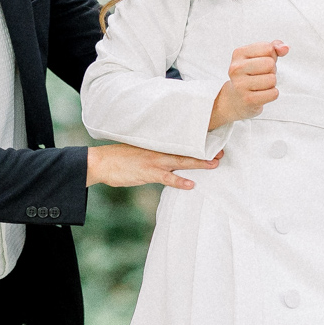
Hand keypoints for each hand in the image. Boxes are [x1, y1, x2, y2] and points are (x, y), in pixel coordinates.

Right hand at [86, 143, 222, 189]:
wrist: (101, 161)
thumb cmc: (119, 158)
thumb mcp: (139, 151)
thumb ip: (154, 152)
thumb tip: (166, 157)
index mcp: (157, 144)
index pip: (181, 142)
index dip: (197, 142)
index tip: (213, 140)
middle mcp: (158, 150)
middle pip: (186, 150)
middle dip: (205, 151)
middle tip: (222, 151)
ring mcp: (154, 161)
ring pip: (181, 161)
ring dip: (199, 163)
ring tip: (215, 164)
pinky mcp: (148, 172)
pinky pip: (167, 178)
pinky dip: (180, 181)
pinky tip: (191, 184)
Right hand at [209, 40, 288, 130]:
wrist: (236, 98)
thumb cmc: (251, 74)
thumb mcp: (259, 56)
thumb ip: (274, 48)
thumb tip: (285, 48)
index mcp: (238, 53)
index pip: (268, 48)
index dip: (271, 56)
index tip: (261, 62)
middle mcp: (236, 68)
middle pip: (270, 64)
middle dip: (271, 70)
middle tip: (262, 75)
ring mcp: (240, 85)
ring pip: (272, 79)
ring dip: (271, 83)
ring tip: (261, 85)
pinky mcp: (248, 100)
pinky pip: (273, 94)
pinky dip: (272, 94)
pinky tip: (262, 94)